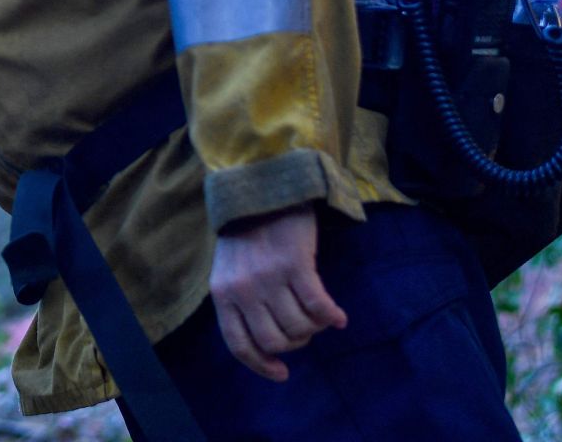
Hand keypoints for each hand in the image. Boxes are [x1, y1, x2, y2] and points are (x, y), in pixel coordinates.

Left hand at [209, 204, 347, 382]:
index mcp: (222, 293)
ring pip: (298, 327)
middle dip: (294, 343)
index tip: (281, 373)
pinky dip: (331, 317)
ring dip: (314, 328)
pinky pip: (318, 307)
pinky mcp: (295, 265)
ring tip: (318, 316)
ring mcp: (268, 278)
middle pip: (274, 341)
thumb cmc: (248, 233)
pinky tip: (339, 317)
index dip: (261, 365)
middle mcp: (243, 289)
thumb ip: (242, 302)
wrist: (261, 189)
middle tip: (304, 330)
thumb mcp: (231, 270)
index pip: (239, 344)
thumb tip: (270, 346)